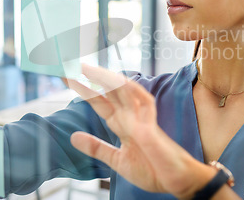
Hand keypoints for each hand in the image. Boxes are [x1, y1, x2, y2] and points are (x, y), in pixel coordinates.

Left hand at [68, 65, 215, 198]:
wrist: (177, 182)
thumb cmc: (152, 170)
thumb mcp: (117, 160)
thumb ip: (97, 148)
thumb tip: (73, 136)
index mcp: (121, 123)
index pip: (98, 101)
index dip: (83, 89)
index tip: (67, 76)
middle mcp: (130, 116)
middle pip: (107, 91)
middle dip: (90, 77)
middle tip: (70, 62)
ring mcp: (141, 119)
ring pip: (123, 91)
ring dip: (106, 79)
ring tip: (88, 68)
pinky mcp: (152, 127)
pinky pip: (144, 103)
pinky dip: (133, 91)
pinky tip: (119, 80)